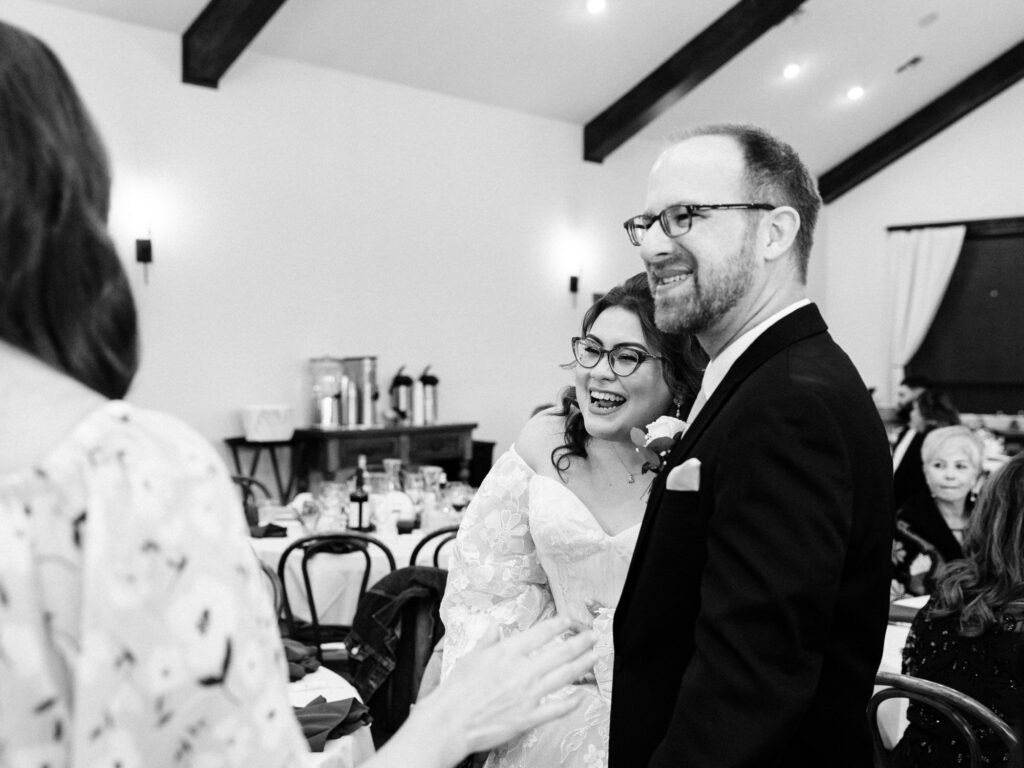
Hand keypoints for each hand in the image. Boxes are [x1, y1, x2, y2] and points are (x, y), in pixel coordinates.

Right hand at [408, 617, 597, 765]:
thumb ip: (487, 641)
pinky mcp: (528, 717)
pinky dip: (571, 702)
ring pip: (564, 676)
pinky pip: (556, 708)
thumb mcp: (470, 657)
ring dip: (583, 664)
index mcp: (507, 652)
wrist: (450, 722)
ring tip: (595, 656)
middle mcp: (522, 671)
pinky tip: (581, 695)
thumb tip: (493, 627)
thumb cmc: (456, 691)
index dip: (558, 625)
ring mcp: (527, 695)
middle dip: (580, 642)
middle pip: (560, 652)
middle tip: (593, 635)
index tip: (569, 621)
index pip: (540, 633)